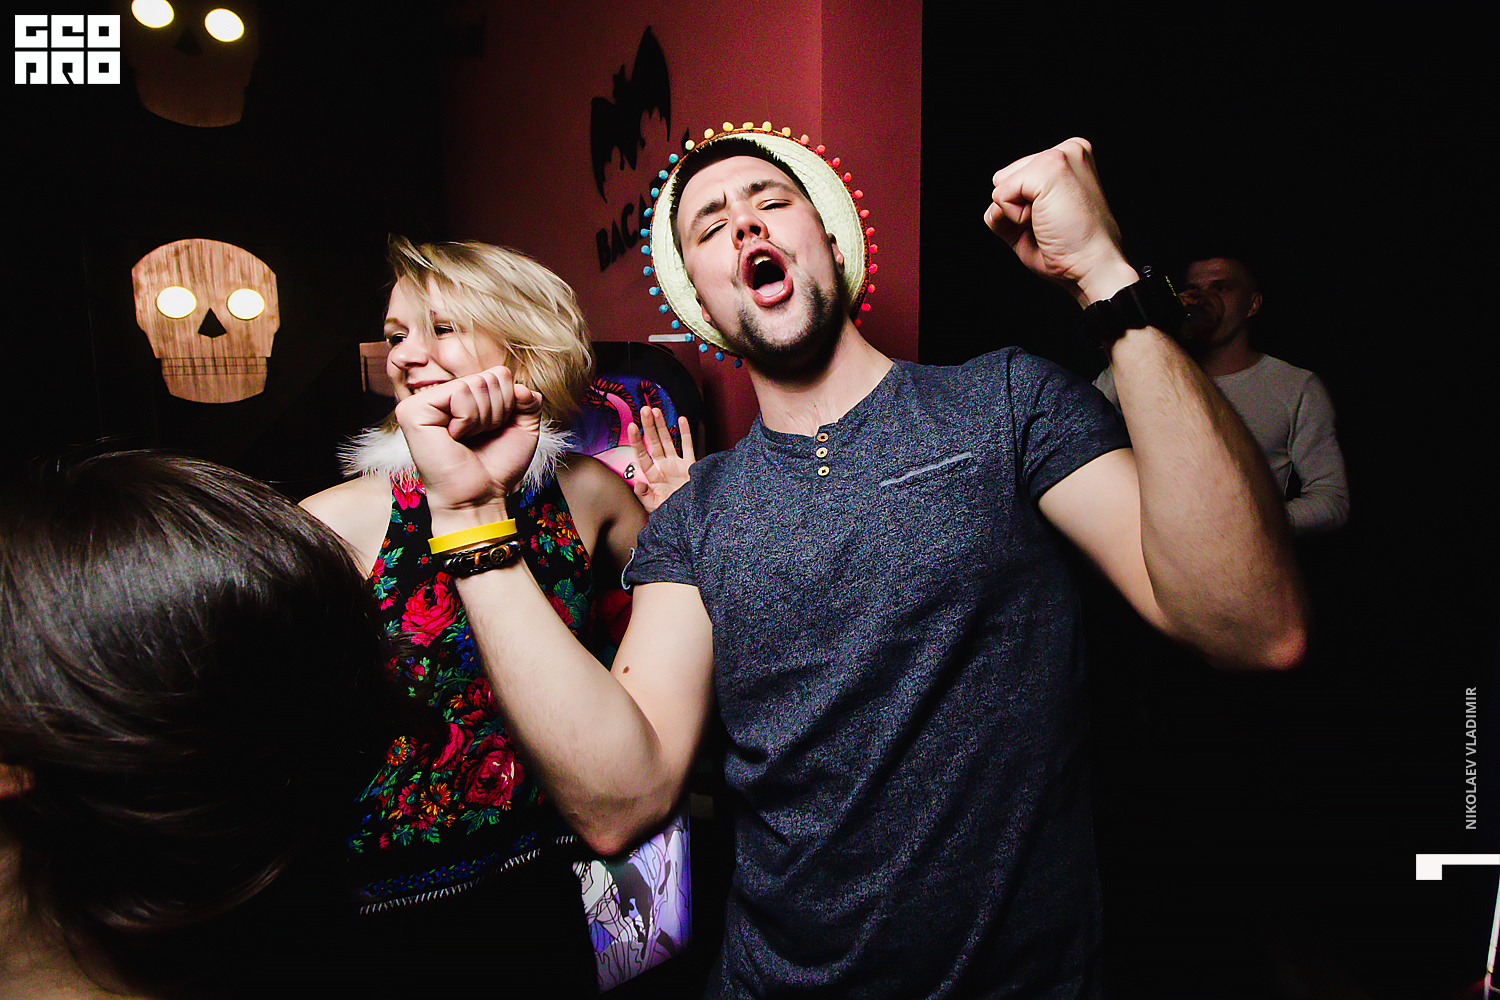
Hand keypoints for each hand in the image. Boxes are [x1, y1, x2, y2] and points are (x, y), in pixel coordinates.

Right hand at [394, 366, 541, 524]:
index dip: (509, 403)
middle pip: (490, 376)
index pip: (498, 374)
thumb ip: (528, 400)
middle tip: (480, 437)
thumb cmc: (496, 466)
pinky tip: (455, 437)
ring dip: (483, 418)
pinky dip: (467, 419)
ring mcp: (424, 401)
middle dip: (498, 411)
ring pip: (476, 383)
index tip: (495, 430)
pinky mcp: (413, 409)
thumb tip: (520, 386)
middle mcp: (442, 395)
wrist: (479, 498)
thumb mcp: (523, 428)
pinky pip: (459, 393)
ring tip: (468, 439)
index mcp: (463, 396)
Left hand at [627, 407, 695, 512]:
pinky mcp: (691, 466)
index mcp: (653, 476)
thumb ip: (645, 496)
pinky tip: (681, 420)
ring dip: (662, 425)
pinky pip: (688, 446)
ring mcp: (677, 465)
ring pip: (668, 440)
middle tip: (644, 410)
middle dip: (649, 426)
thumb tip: (638, 485)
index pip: (642, 454)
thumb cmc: (671, 512)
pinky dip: (685, 433)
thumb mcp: (655, 507)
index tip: (632, 426)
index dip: (637, 440)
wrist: (690, 517)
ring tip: (656, 410)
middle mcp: (664, 467)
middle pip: (654, 442)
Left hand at [983, 137, 1136, 305]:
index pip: (1016, 177)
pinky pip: (1001, 195)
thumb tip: (995, 204)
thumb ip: (1007, 205)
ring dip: (1016, 213)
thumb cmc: (1070, 250)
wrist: (1093, 266)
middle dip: (1017, 208)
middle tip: (1052, 224)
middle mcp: (1068, 149)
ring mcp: (1059, 155)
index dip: (1022, 208)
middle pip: (1004, 177)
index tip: (1055, 220)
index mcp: (1070, 157)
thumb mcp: (1032, 221)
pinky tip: (1046, 221)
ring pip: (1000, 184)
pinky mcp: (1048, 167)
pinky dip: (1015, 217)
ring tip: (1051, 222)